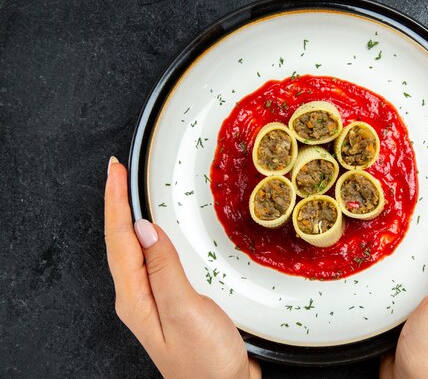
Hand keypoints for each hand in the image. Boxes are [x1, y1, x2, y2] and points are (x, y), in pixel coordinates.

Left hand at [104, 157, 260, 378]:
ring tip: (126, 193)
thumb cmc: (206, 361)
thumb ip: (164, 268)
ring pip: (133, 249)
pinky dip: (148, 236)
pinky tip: (154, 233)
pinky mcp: (170, 300)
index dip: (115, 202)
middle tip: (117, 173)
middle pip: (119, 242)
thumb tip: (144, 229)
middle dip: (115, 203)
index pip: (119, 239)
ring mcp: (153, 300)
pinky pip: (151, 259)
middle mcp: (138, 297)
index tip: (115, 172)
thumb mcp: (184, 309)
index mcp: (135, 297)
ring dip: (127, 217)